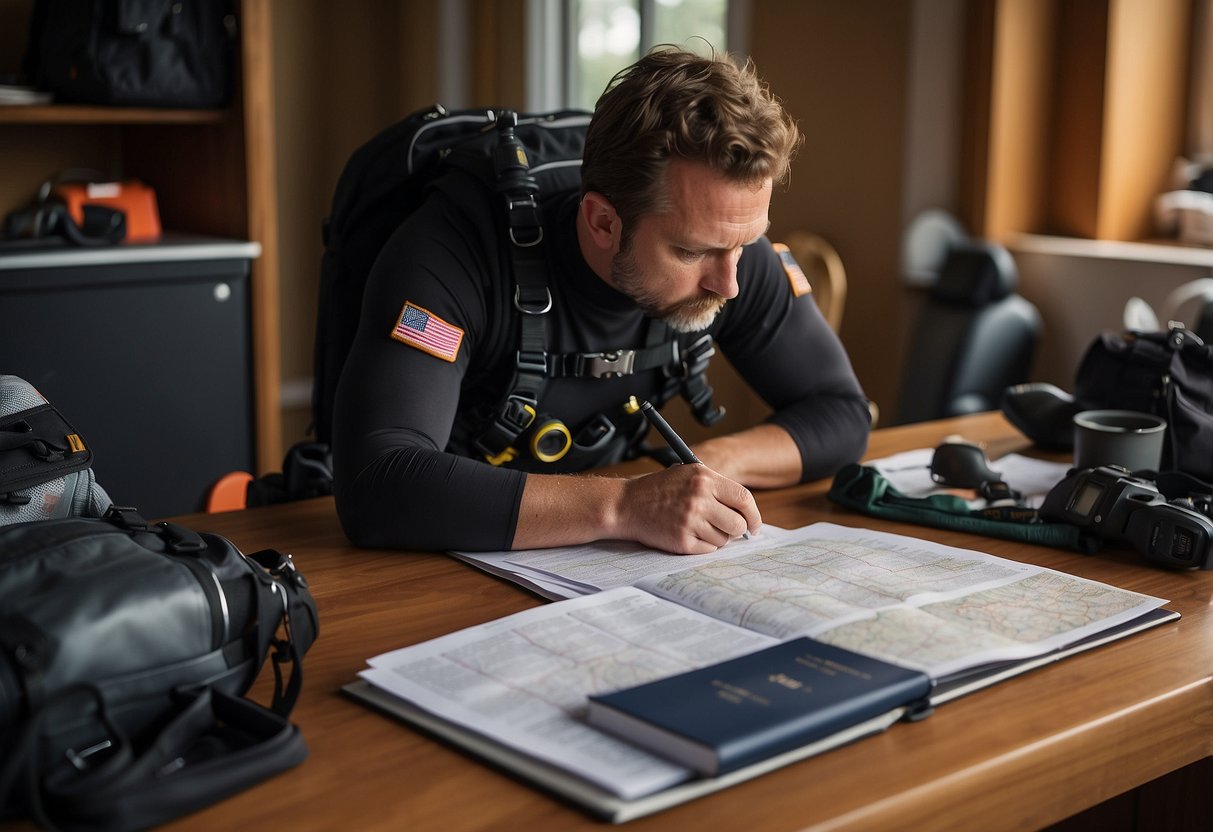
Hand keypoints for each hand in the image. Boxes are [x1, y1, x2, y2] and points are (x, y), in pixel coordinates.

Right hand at [614, 464, 760, 554]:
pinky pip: (708, 549)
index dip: (754, 515)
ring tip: (698, 527)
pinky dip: (703, 545)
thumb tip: (745, 511)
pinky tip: (689, 535)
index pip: (744, 499)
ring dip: (717, 538)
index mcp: (704, 478)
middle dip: (736, 531)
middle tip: (726, 530)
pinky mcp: (682, 540)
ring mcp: (690, 520)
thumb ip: (716, 488)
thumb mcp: (687, 475)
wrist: (626, 505)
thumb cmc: (658, 490)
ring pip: (724, 539)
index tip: (754, 525)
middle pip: (738, 524)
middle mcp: (699, 498)